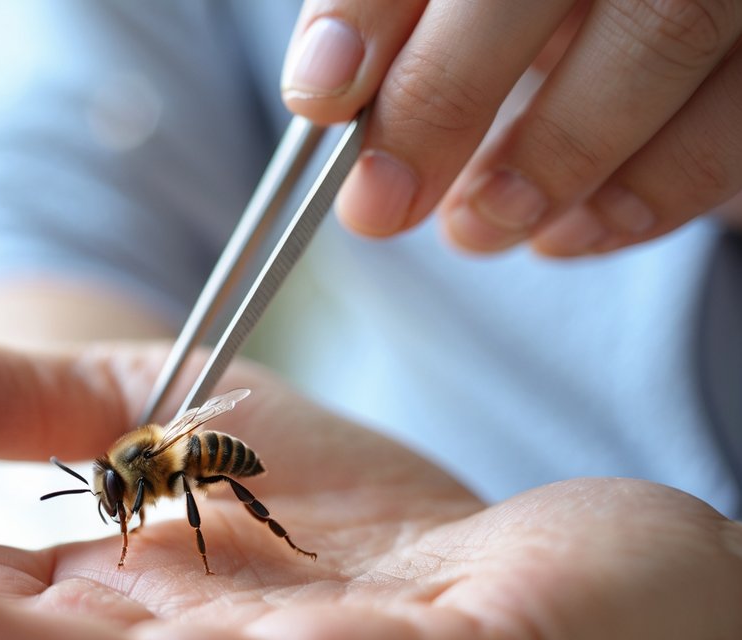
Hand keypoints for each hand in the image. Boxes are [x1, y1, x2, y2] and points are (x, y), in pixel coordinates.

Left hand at [281, 0, 741, 255]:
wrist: (639, 16)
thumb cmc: (523, 11)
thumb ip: (398, 17)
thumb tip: (327, 90)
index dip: (373, 7)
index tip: (321, 94)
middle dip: (443, 98)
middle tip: (379, 206)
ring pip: (661, 37)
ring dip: (552, 162)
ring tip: (478, 227)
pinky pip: (737, 117)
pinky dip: (648, 194)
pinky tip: (570, 235)